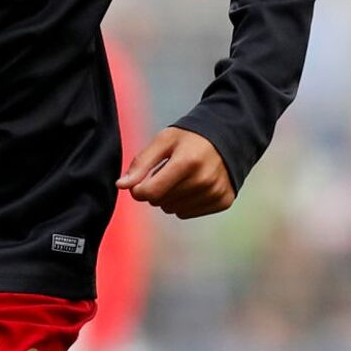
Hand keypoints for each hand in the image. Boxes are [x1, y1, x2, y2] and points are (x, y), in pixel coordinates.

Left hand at [116, 126, 235, 218]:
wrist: (229, 136)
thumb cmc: (192, 138)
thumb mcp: (164, 141)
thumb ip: (141, 163)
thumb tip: (121, 185)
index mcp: (187, 162)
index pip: (150, 192)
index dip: (139, 189)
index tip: (142, 180)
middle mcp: (203, 180)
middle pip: (160, 202)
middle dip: (157, 190)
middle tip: (168, 172)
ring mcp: (215, 192)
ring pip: (173, 210)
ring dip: (170, 197)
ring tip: (182, 178)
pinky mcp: (222, 201)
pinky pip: (187, 213)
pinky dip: (185, 203)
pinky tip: (193, 186)